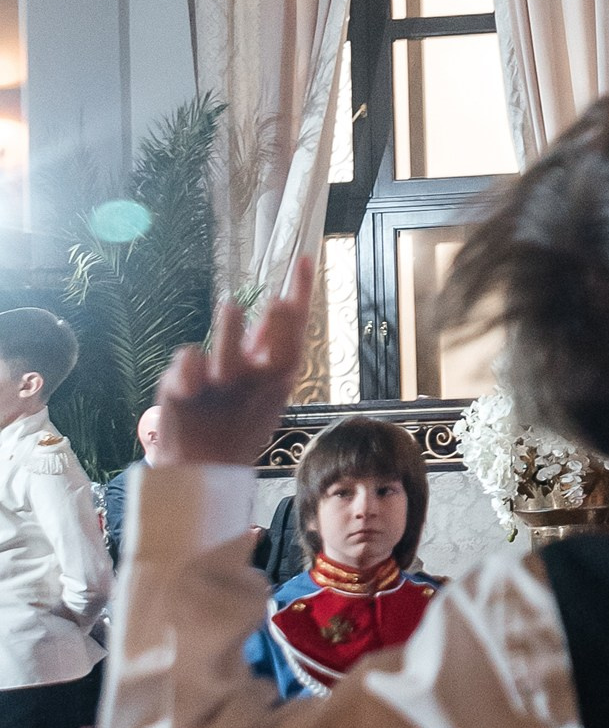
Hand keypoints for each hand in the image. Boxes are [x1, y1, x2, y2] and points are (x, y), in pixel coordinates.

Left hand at [153, 256, 315, 468]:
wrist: (203, 468)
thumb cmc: (236, 422)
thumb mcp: (262, 386)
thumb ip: (267, 347)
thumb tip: (279, 304)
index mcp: (278, 376)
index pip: (297, 330)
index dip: (301, 294)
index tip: (303, 259)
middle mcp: (254, 381)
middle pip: (274, 346)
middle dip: (277, 323)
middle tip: (275, 302)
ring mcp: (221, 388)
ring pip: (226, 351)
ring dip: (230, 329)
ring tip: (231, 307)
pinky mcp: (187, 394)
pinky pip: (187, 362)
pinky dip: (187, 360)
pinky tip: (188, 368)